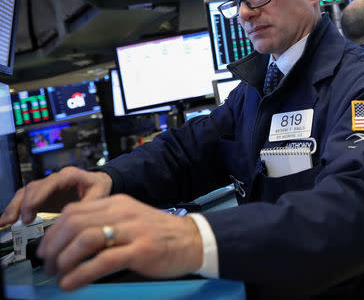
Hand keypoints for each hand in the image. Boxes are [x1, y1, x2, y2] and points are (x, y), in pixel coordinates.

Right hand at [0, 167, 112, 226]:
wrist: (97, 183)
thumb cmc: (99, 187)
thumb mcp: (100, 194)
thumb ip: (88, 204)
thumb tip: (77, 218)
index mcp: (70, 175)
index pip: (50, 182)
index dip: (39, 195)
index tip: (31, 209)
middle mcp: (55, 179)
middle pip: (35, 187)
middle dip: (25, 203)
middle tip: (22, 220)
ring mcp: (47, 187)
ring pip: (26, 192)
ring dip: (15, 207)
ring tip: (6, 222)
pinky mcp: (42, 195)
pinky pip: (25, 199)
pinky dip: (15, 209)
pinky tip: (6, 220)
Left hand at [36, 194, 203, 290]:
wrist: (194, 240)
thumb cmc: (160, 234)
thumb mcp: (130, 220)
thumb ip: (104, 224)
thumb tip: (69, 242)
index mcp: (117, 203)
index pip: (73, 211)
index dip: (52, 232)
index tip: (46, 250)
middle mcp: (123, 212)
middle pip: (74, 223)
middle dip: (54, 247)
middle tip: (49, 266)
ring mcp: (132, 230)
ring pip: (85, 239)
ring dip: (64, 260)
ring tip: (59, 275)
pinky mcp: (141, 250)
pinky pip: (103, 261)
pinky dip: (81, 274)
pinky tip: (71, 284)